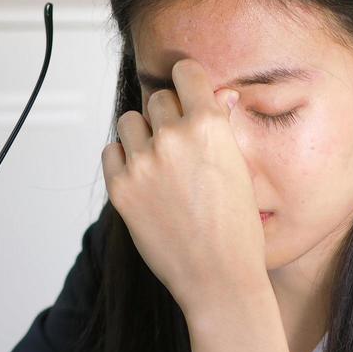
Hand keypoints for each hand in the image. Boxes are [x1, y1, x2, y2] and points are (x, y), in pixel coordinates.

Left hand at [101, 59, 266, 317]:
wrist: (219, 279)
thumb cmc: (237, 230)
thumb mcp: (241, 171)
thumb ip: (222, 129)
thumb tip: (220, 95)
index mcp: (209, 126)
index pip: (186, 73)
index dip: (187, 80)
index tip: (186, 88)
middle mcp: (172, 138)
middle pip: (158, 99)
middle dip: (168, 114)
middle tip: (179, 143)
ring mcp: (143, 163)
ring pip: (130, 122)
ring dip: (142, 133)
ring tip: (159, 161)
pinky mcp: (120, 188)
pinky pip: (111, 152)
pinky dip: (124, 159)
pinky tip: (144, 177)